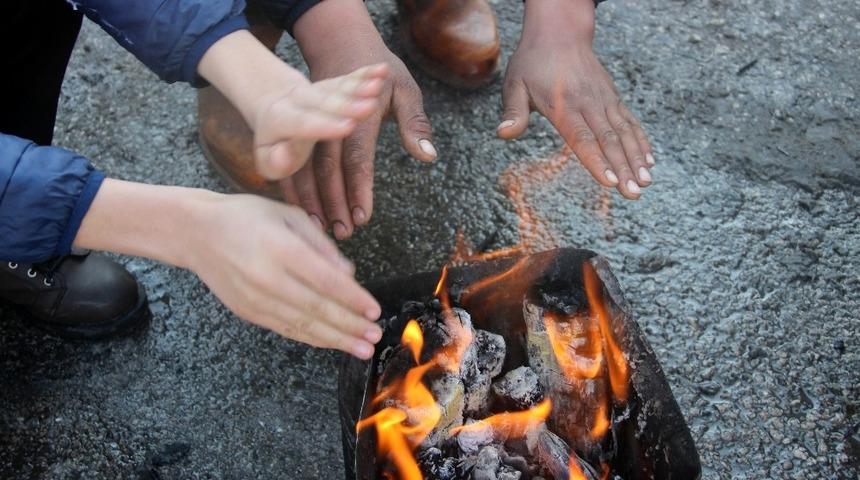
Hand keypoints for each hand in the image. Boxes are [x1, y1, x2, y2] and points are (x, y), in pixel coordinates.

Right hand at [74, 180, 382, 358]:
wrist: (195, 233)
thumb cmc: (247, 217)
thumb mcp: (289, 215)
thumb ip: (321, 245)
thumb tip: (349, 275)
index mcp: (280, 247)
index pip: (325, 280)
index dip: (353, 299)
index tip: (375, 310)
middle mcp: (267, 277)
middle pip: (317, 308)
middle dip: (350, 326)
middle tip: (375, 336)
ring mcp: (255, 299)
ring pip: (303, 325)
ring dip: (336, 340)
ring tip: (362, 349)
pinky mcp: (248, 312)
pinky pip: (286, 329)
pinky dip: (312, 338)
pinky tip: (333, 343)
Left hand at [197, 30, 389, 183]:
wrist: (270, 107)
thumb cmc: (271, 143)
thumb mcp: (263, 158)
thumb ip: (274, 162)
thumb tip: (285, 159)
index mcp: (280, 118)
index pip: (302, 123)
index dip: (324, 125)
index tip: (347, 126)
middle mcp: (298, 100)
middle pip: (324, 101)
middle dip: (348, 104)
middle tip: (371, 106)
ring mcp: (317, 91)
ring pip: (339, 87)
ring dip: (360, 86)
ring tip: (379, 84)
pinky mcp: (331, 85)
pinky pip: (349, 78)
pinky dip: (365, 74)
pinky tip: (382, 70)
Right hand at [287, 0, 435, 238]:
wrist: (342, 45)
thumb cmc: (381, 73)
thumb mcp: (405, 90)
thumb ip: (415, 124)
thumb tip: (427, 155)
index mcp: (359, 114)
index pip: (357, 157)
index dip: (358, 188)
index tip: (362, 215)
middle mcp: (332, 120)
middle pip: (328, 168)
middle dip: (334, 202)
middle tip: (343, 231)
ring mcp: (313, 123)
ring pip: (307, 167)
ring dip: (314, 199)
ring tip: (324, 227)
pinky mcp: (303, 128)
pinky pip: (295, 161)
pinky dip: (298, 187)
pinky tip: (306, 209)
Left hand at [499, 0, 653, 199]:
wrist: (560, 33)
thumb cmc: (532, 62)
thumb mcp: (515, 84)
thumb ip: (513, 112)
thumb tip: (503, 133)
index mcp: (563, 106)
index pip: (582, 139)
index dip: (597, 161)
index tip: (611, 182)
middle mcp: (588, 103)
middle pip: (608, 140)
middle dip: (624, 168)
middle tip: (634, 193)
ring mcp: (604, 100)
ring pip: (624, 133)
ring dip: (637, 158)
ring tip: (646, 182)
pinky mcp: (612, 98)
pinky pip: (630, 122)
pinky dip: (641, 141)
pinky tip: (650, 161)